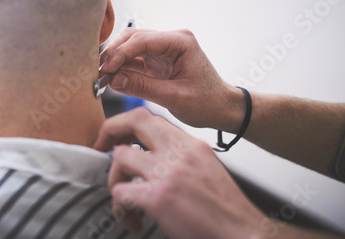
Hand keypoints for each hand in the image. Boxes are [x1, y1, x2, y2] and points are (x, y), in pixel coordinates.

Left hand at [93, 108, 266, 238]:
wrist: (245, 233)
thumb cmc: (224, 208)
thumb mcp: (205, 168)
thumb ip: (180, 156)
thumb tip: (149, 155)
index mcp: (191, 144)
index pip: (152, 117)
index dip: (128, 123)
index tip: (118, 136)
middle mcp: (179, 152)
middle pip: (134, 121)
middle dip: (110, 130)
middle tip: (99, 147)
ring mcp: (167, 173)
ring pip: (120, 158)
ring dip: (114, 180)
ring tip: (124, 199)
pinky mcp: (158, 198)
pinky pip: (121, 193)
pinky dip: (120, 208)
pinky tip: (131, 219)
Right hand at [99, 28, 243, 132]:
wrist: (222, 107)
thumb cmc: (207, 102)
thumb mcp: (175, 98)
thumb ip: (143, 87)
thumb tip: (114, 79)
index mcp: (180, 42)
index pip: (142, 40)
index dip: (119, 53)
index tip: (104, 69)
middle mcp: (171, 40)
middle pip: (132, 38)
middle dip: (113, 54)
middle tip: (98, 73)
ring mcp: (164, 49)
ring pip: (130, 46)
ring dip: (115, 60)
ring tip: (101, 77)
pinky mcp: (158, 60)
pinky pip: (134, 59)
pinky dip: (121, 68)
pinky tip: (111, 79)